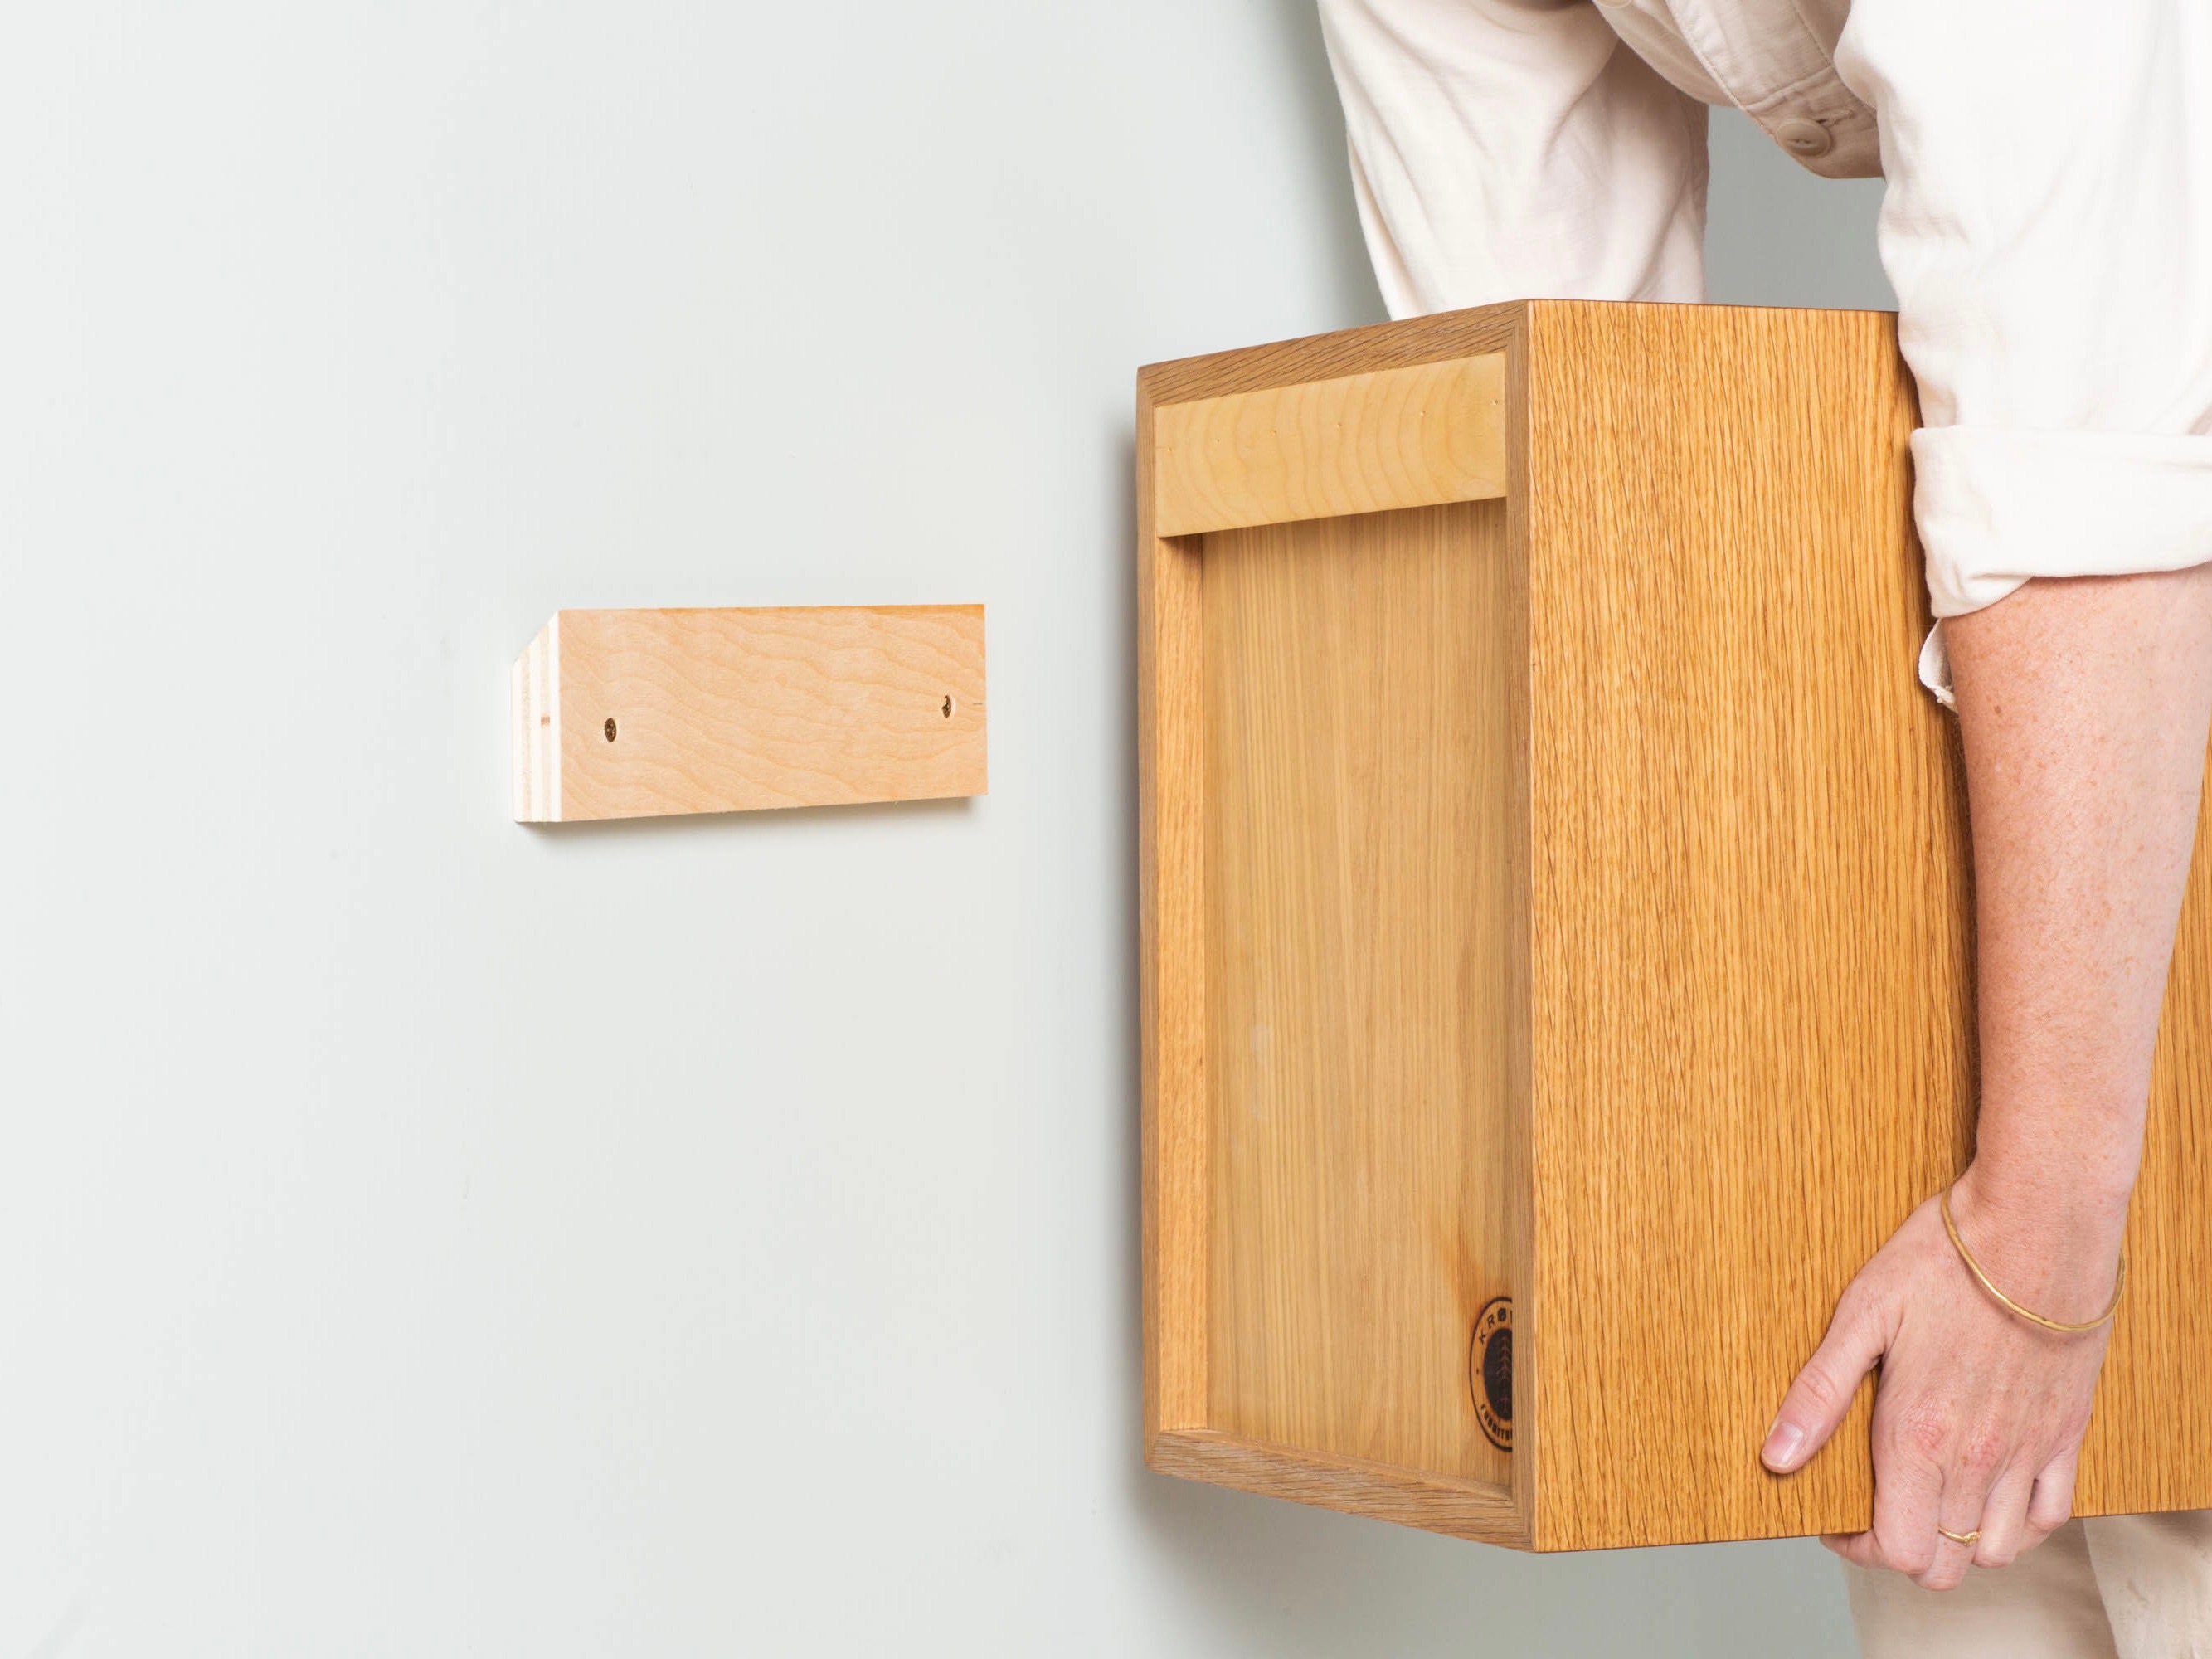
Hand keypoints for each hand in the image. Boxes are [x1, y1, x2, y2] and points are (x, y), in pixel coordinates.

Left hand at [1760, 1164, 2124, 1588]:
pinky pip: (2051, 1515)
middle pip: (1944, 1564)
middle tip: (1880, 1509)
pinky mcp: (2066, 1433)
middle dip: (1903, 1550)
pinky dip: (2020, 1523)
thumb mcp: (1862, 1314)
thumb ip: (1819, 1393)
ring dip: (1960, 1541)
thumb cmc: (1945, 1261)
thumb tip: (1776, 1455)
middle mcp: (1978, 1457)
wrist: (2038, 1228)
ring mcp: (2027, 1451)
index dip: (1857, 1547)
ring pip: (1998, 1550)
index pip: (1894, 1548)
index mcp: (1920, 1435)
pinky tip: (1990, 1491)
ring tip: (1930, 1500)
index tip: (1839, 1519)